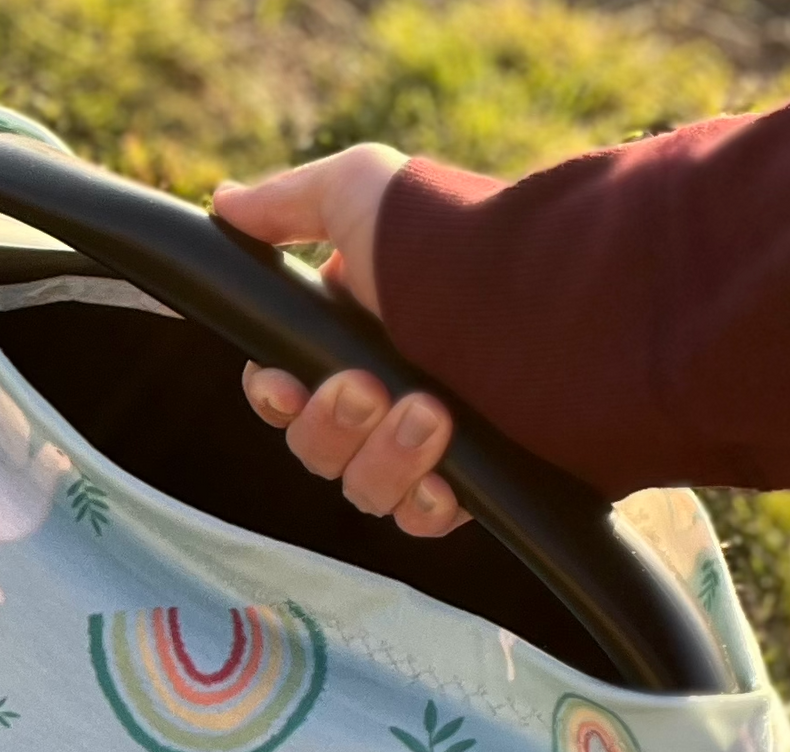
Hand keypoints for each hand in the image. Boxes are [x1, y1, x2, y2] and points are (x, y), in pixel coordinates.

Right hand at [211, 145, 469, 538]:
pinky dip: (424, 503)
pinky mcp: (477, 485)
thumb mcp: (366, 193)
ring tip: (434, 416)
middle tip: (372, 388)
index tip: (287, 385)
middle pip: (314, 447)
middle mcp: (389, 388)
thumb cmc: (459, 240)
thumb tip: (224, 202)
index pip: (283, 391)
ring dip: (384, 458)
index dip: (276, 395)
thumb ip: (289, 203)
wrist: (566, 304)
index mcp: (353, 333)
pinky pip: (420, 520)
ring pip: (362, 488)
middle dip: (333, 423)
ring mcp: (433, 442)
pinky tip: (447, 480)